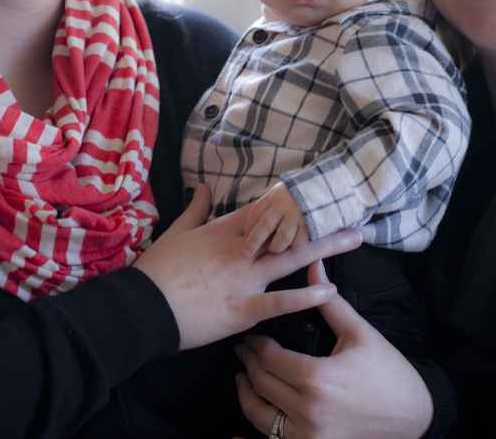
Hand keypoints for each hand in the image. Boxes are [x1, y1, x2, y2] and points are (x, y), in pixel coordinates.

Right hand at [133, 186, 360, 350]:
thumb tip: (203, 187)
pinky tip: (329, 291)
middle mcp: (240, 251)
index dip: (290, 202)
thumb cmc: (157, 270)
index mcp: (224, 231)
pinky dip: (305, 297)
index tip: (314, 194)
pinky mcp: (244, 308)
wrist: (142, 307)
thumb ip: (195, 210)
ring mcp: (244, 279)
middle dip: (319, 222)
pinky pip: (279, 302)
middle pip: (287, 231)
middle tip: (350, 215)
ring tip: (353, 240)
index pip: (264, 211)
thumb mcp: (175, 232)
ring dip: (324, 250)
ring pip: (291, 259)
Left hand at [234, 261, 432, 438]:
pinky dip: (260, 420)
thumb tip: (315, 266)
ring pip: (259, 414)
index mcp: (317, 378)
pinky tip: (259, 405)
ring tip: (244, 376)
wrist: (415, 417)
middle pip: (260, 383)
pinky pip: (272, 436)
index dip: (256, 346)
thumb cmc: (390, 373)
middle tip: (244, 350)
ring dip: (247, 394)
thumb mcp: (360, 334)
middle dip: (248, 363)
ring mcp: (308, 435)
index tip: (252, 336)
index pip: (270, 359)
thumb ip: (331, 302)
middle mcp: (308, 410)